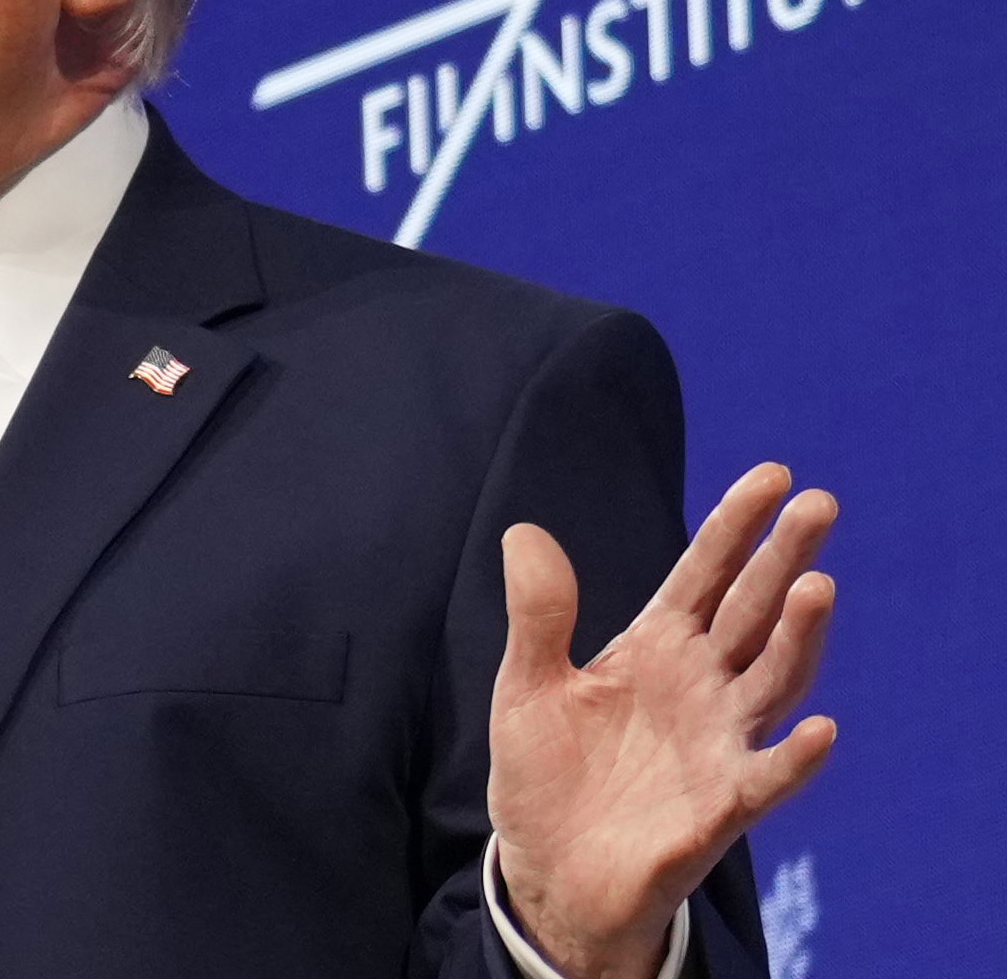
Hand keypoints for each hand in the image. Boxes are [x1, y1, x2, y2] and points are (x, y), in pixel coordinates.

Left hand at [488, 463, 837, 978]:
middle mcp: (700, 686)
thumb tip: (524, 531)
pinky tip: (818, 730)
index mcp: (656, 647)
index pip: (704, 574)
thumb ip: (539, 613)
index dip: (735, 526)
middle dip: (785, 559)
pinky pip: (765, 779)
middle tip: (821, 503)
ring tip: (817, 588)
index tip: (773, 475)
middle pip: (751, 611)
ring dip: (797, 638)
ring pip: (771, 681)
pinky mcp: (718, 808)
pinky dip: (793, 758)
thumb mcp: (527, 685)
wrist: (549, 871)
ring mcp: (717, 743)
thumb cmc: (548, 775)